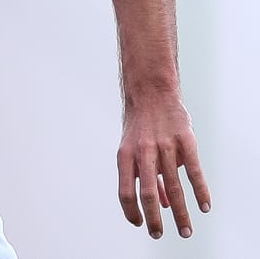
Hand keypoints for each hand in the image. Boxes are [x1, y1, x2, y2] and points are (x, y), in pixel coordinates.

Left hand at [118, 98, 208, 238]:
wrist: (151, 93)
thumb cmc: (140, 127)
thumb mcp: (132, 149)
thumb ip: (143, 175)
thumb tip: (160, 204)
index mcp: (125, 156)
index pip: (125, 192)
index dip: (131, 212)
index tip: (141, 225)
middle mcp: (143, 152)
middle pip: (147, 194)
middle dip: (154, 219)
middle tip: (159, 236)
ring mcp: (164, 146)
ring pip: (173, 187)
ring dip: (180, 213)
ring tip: (185, 231)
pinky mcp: (185, 140)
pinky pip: (194, 171)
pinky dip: (200, 191)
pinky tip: (204, 207)